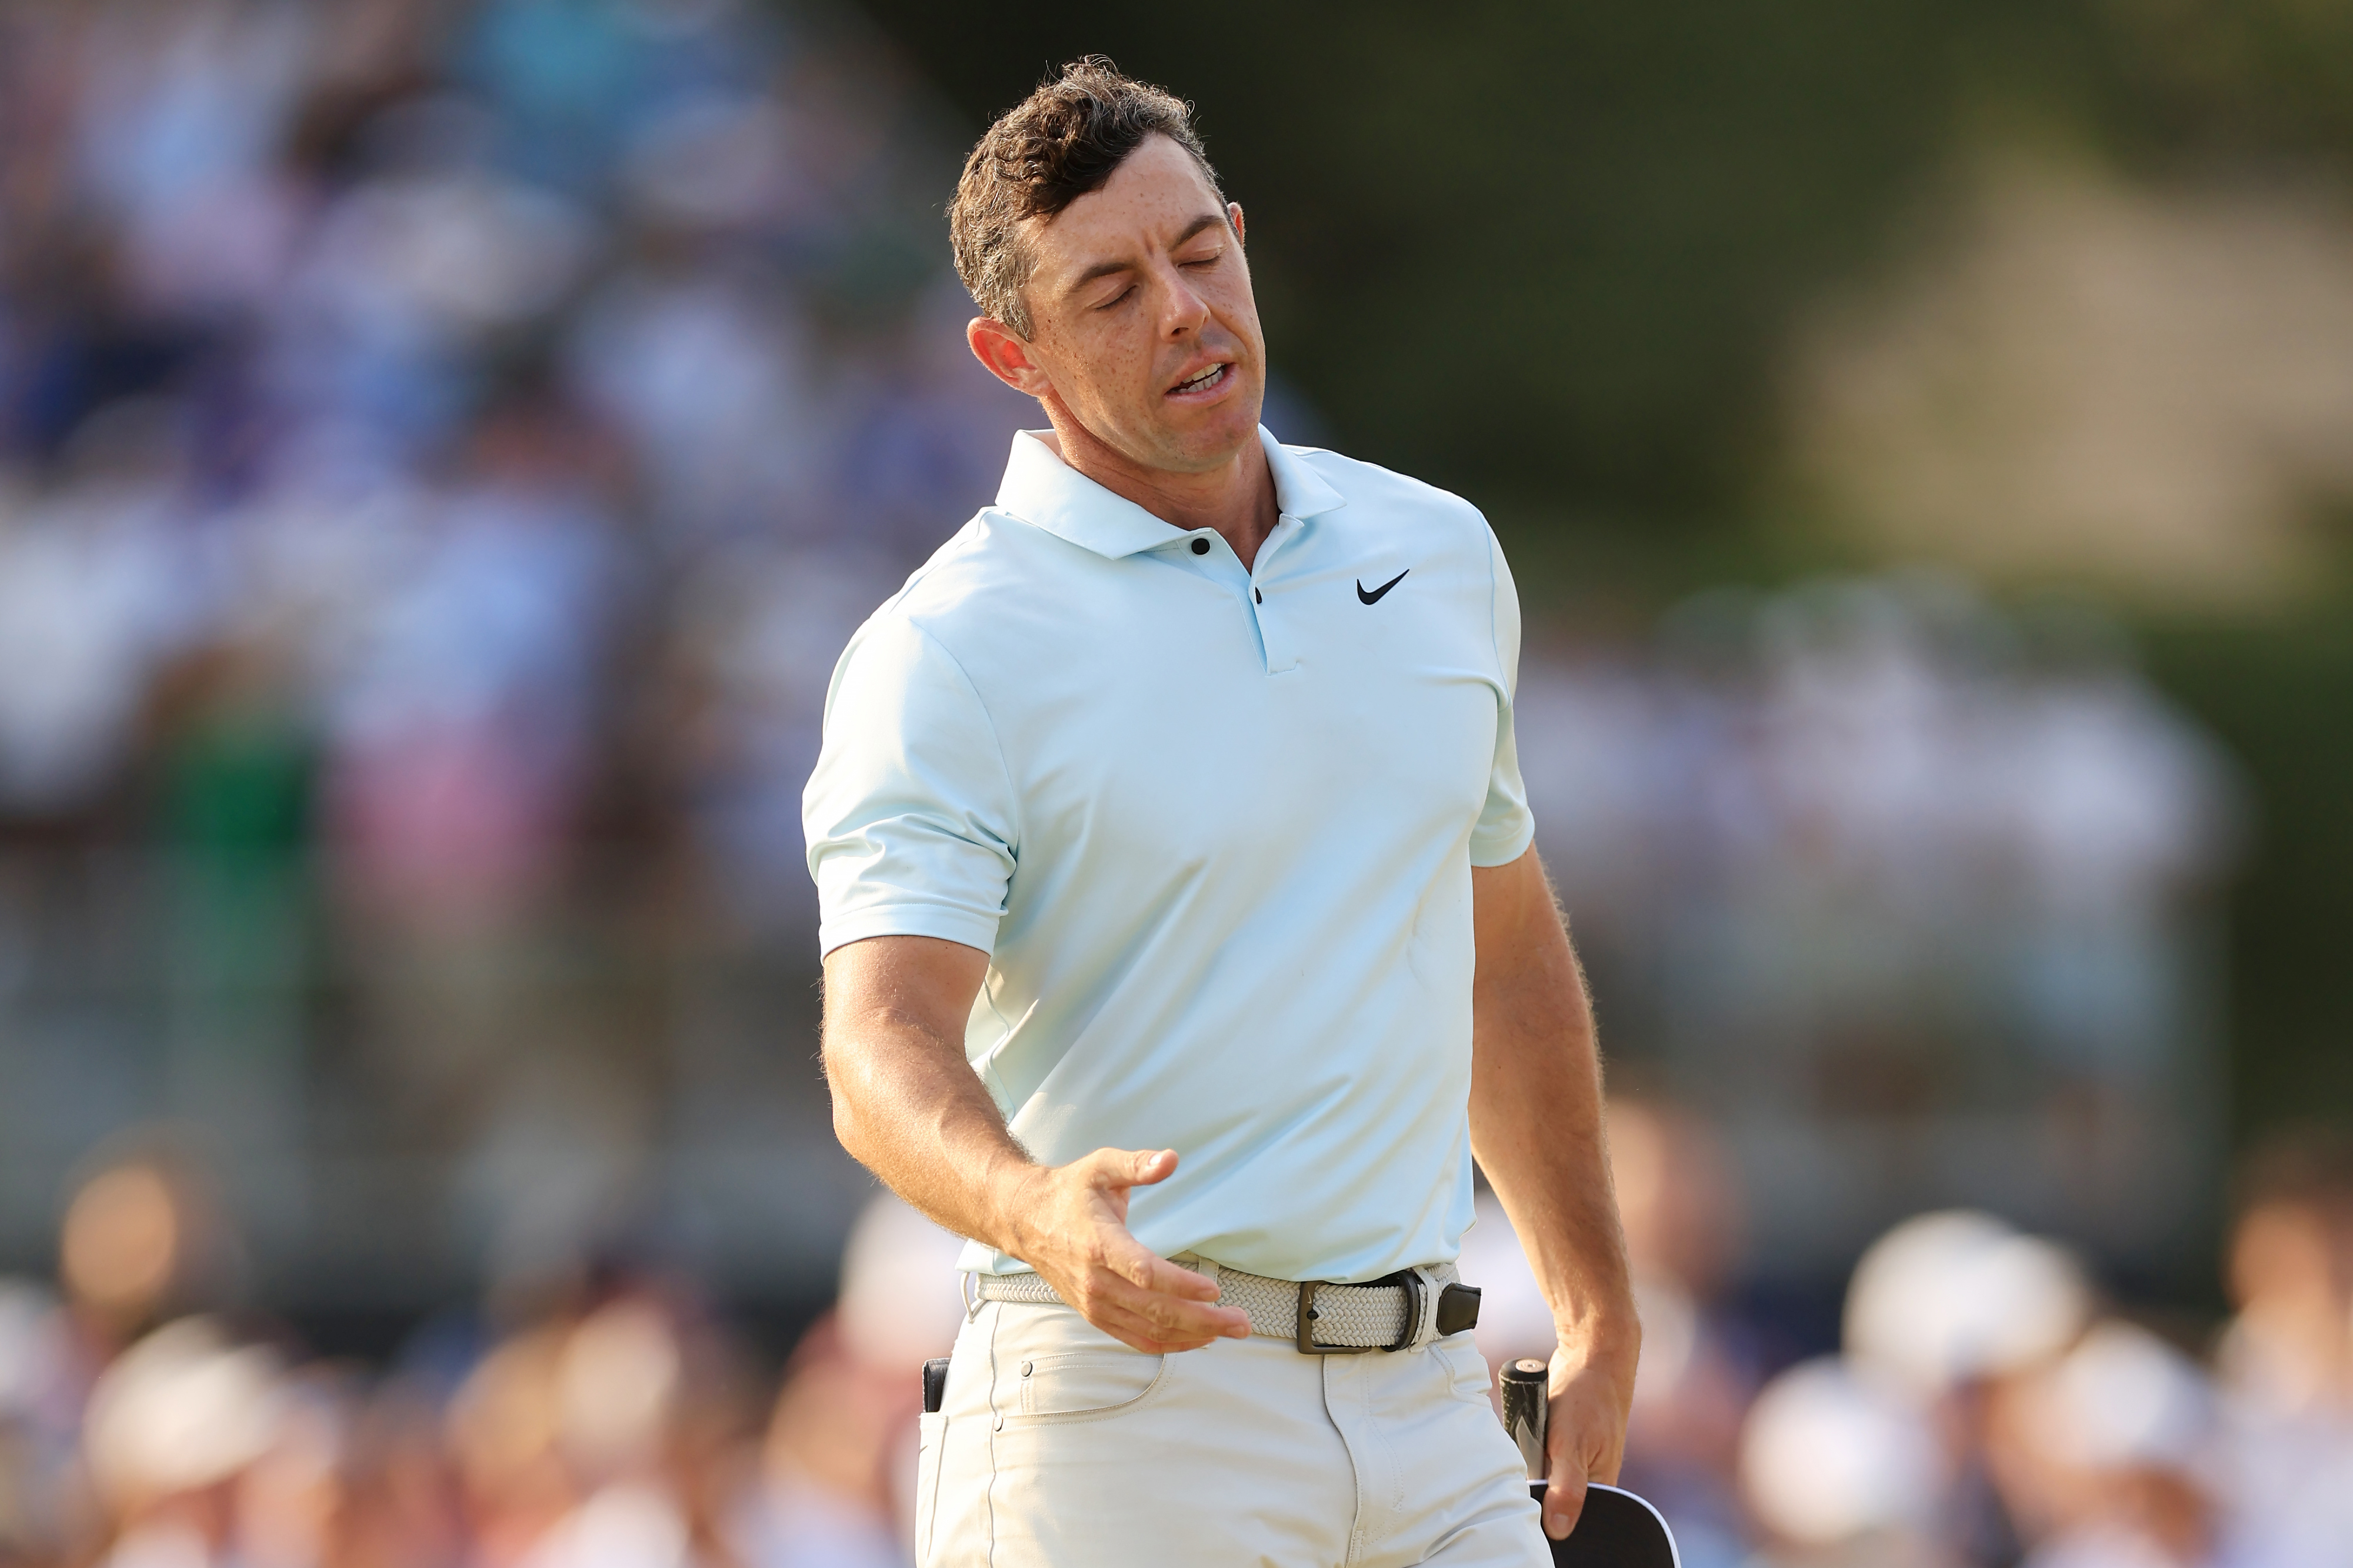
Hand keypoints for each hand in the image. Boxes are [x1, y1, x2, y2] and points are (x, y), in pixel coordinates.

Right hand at [1003, 1148, 1252, 1353]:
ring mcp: (1095, 1303)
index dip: (1182, 1286)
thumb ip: (1137, 1164)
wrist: (1025, 1220)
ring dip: (1193, 1335)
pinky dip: (1168, 1344)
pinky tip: (1196, 1340)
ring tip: (1230, 1330)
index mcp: (1099, 1244)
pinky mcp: (1095, 1314)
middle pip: (1155, 1310)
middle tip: (1241, 1322)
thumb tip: (1170, 1159)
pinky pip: (1135, 1338)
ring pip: (1149, 1330)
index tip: (1215, 1290)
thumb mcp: (1101, 1167)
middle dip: (1203, 1319)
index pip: (1145, 1274)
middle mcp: (1096, 1281)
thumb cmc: (1069, 1192)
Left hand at [1540, 1319, 1640, 1539]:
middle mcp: (1585, 1476)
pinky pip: (1532, 1453)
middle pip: (1548, 1498)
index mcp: (1600, 1487)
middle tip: (1526, 1460)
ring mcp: (1569, 1457)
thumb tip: (1558, 1530)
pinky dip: (1524, 1444)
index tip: (1526, 1507)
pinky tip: (1524, 1432)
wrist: (1589, 1355)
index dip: (1546, 1516)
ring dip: (1524, 1462)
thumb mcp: (1573, 1446)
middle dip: (1533, 1485)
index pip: (1568, 1519)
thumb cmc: (1589, 1398)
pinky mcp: (1554, 1441)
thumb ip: (1565, 1489)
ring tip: (1528, 1440)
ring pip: (1536, 1475)